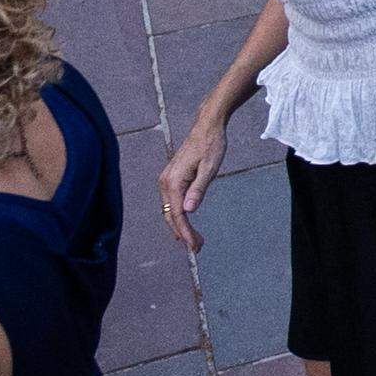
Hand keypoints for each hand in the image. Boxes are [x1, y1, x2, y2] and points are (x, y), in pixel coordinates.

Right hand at [158, 109, 230, 247]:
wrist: (207, 127)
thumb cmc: (211, 146)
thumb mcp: (209, 169)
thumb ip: (198, 189)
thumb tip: (188, 210)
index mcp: (173, 181)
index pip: (177, 214)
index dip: (186, 232)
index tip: (195, 246)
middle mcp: (165, 182)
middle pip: (170, 215)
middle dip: (183, 233)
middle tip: (198, 247)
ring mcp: (166, 180)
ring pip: (169, 210)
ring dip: (181, 226)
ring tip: (194, 240)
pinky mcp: (171, 178)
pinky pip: (171, 202)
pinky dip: (178, 216)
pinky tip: (185, 224)